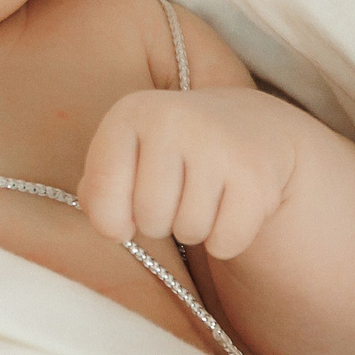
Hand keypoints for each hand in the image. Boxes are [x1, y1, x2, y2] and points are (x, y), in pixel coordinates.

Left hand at [79, 87, 305, 257]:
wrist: (255, 127)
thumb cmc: (173, 152)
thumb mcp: (128, 153)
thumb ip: (98, 189)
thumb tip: (112, 227)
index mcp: (132, 113)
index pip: (102, 192)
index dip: (111, 218)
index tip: (126, 212)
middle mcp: (174, 119)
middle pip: (150, 218)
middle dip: (160, 223)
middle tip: (177, 196)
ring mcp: (218, 144)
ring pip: (189, 231)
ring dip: (194, 229)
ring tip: (205, 195)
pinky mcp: (256, 176)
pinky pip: (225, 242)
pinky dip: (225, 240)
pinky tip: (231, 205)